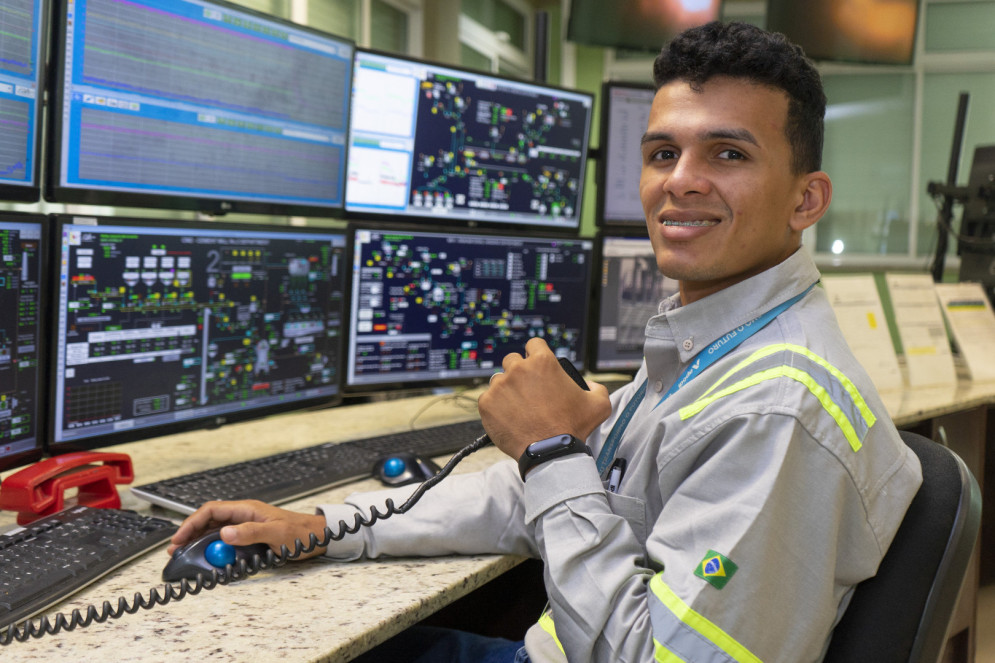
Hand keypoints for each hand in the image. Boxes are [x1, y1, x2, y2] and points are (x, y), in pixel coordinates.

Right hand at [167, 499, 328, 559]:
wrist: (316, 537)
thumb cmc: (299, 531)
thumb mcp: (275, 532)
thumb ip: (250, 532)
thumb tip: (224, 533)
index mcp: (246, 509)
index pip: (211, 510)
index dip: (192, 523)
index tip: (180, 538)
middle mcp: (243, 516)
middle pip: (208, 521)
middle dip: (189, 533)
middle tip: (175, 550)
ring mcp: (245, 527)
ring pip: (214, 531)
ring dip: (198, 542)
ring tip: (185, 554)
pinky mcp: (248, 538)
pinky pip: (225, 541)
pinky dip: (213, 548)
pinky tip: (206, 558)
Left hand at [478, 338, 610, 460]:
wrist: (550, 453)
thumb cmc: (572, 429)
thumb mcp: (598, 404)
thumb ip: (596, 388)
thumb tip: (588, 385)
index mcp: (543, 362)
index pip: (534, 344)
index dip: (536, 353)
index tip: (536, 364)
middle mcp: (519, 369)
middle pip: (513, 360)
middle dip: (519, 372)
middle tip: (527, 390)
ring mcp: (500, 386)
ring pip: (499, 380)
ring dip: (507, 390)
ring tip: (519, 408)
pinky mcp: (487, 403)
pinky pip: (488, 399)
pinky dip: (496, 407)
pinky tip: (508, 418)